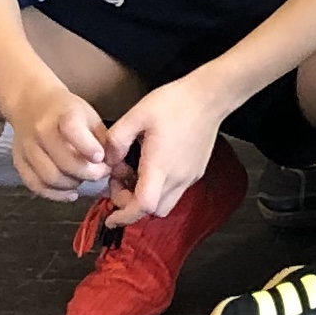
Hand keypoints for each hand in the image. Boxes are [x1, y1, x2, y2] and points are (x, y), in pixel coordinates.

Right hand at [4, 82, 112, 205]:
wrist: (31, 102)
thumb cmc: (67, 111)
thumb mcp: (90, 116)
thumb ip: (104, 140)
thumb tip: (119, 167)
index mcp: (63, 113)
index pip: (72, 129)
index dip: (87, 146)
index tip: (100, 157)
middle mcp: (41, 129)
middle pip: (63, 161)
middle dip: (87, 173)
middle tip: (100, 173)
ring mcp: (27, 147)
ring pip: (49, 177)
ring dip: (72, 184)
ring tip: (83, 179)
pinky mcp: (18, 161)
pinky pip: (35, 185)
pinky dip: (55, 194)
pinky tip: (70, 191)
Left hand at [99, 79, 224, 221]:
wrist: (209, 97)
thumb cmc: (175, 103)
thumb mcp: (137, 114)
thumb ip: (116, 140)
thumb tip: (106, 161)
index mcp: (160, 165)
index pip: (144, 206)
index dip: (124, 216)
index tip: (111, 217)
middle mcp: (178, 177)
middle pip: (152, 211)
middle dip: (132, 206)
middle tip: (120, 182)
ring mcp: (190, 176)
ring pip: (165, 204)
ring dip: (147, 199)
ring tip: (136, 174)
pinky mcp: (196, 171)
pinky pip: (175, 191)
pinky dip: (159, 189)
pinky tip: (153, 165)